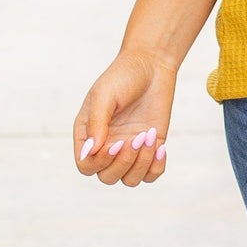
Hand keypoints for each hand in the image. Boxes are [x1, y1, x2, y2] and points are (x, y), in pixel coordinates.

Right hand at [74, 47, 176, 187]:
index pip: (86, 166)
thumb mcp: (104, 95)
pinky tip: (160, 147)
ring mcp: (129, 150)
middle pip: (107, 177)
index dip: (100, 162)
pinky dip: (156, 167)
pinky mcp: (150, 149)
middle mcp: (107, 146)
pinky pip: (151, 174)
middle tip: (136, 137)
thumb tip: (91, 152)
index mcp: (88, 135)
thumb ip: (97, 123)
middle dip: (124, 163)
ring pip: (130, 180)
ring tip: (147, 137)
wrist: (151, 66)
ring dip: (141, 165)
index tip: (116, 142)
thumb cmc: (122, 77)